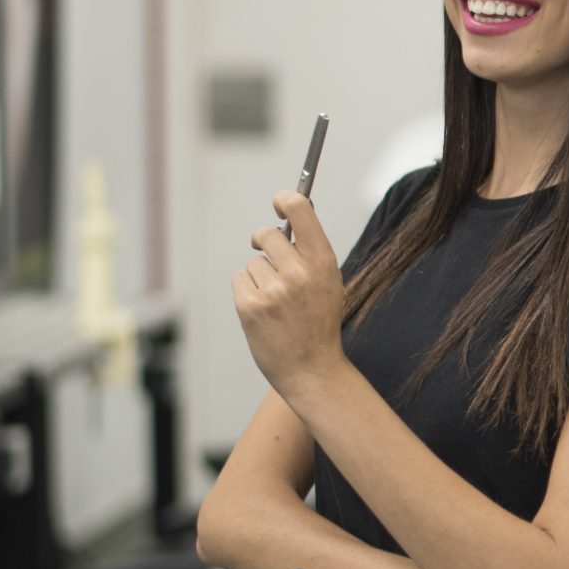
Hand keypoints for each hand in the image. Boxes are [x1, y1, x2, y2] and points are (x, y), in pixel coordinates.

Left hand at [232, 194, 349, 403]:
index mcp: (324, 263)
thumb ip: (311, 253)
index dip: (286, 199)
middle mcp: (299, 273)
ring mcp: (273, 290)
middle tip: (271, 258)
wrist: (311, 369)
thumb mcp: (329, 284)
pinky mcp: (250, 306)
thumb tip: (289, 218)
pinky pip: (240, 279)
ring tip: (276, 301)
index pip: (301, 210)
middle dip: (264, 243)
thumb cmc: (318, 323)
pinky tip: (263, 310)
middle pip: (266, 235)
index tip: (279, 204)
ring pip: (253, 262)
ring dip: (259, 276)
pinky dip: (247, 292)